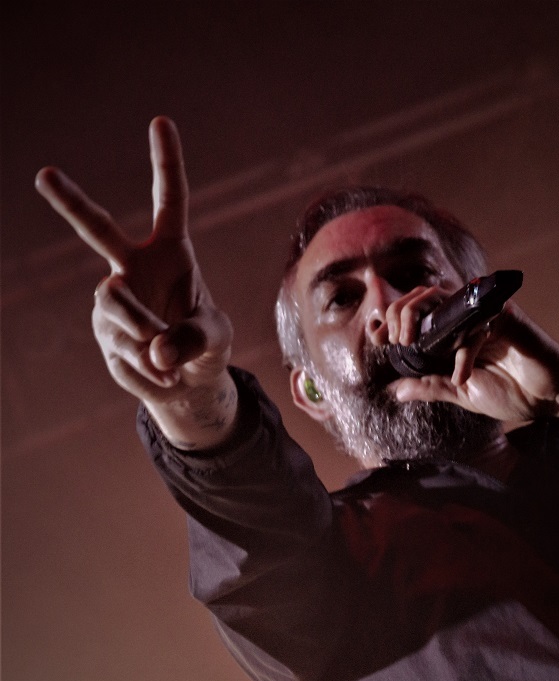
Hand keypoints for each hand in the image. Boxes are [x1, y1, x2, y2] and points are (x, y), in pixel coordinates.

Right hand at [35, 117, 236, 449]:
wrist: (187, 382)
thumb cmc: (205, 343)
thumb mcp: (216, 338)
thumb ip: (192, 339)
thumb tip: (156, 350)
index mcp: (171, 251)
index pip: (169, 200)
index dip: (166, 162)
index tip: (161, 122)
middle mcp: (134, 267)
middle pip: (98, 230)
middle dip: (70, 203)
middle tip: (44, 174)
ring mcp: (114, 299)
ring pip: (113, 301)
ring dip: (141, 328)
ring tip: (166, 358)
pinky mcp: (104, 334)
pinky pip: (122, 348)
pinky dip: (147, 369)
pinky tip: (162, 377)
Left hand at [386, 287, 558, 427]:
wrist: (547, 397)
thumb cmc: (509, 391)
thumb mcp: (460, 393)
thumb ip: (431, 387)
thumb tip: (397, 390)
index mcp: (452, 331)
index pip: (415, 312)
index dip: (391, 319)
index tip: (378, 338)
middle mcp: (466, 316)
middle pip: (421, 296)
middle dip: (400, 315)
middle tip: (399, 343)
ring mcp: (485, 313)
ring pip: (441, 298)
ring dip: (420, 319)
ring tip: (413, 347)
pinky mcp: (504, 316)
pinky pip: (473, 327)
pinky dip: (463, 353)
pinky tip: (463, 376)